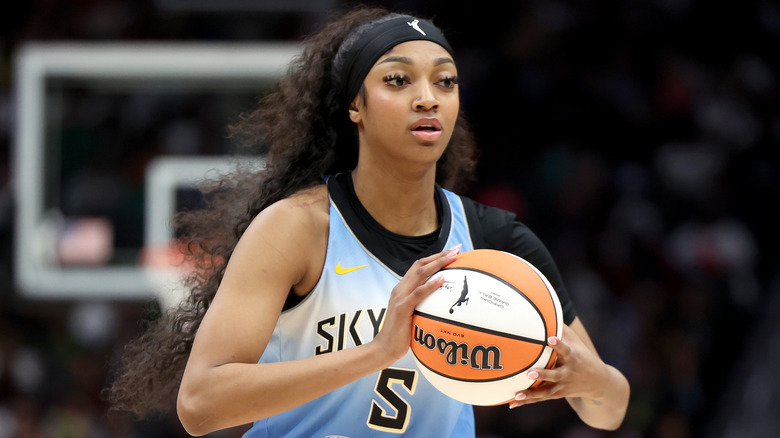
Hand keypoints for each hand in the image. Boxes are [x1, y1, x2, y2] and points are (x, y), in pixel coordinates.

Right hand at [371, 244, 461, 365]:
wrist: (385, 347)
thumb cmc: (401, 334)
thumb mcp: (413, 315)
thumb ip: (422, 305)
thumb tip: (441, 304)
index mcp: (403, 289)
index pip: (419, 267)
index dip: (435, 257)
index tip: (452, 252)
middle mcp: (400, 289)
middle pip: (421, 265)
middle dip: (440, 255)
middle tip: (457, 249)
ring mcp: (400, 297)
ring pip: (419, 273)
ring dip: (438, 263)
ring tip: (453, 257)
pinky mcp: (402, 308)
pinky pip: (418, 293)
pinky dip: (431, 284)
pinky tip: (442, 279)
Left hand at [509, 324, 610, 408]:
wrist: (599, 383)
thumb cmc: (581, 355)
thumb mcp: (575, 341)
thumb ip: (561, 328)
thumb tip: (545, 307)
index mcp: (573, 357)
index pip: (566, 349)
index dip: (559, 344)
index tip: (550, 339)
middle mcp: (567, 373)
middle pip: (555, 375)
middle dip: (543, 375)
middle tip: (529, 373)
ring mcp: (562, 385)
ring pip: (546, 391)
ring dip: (531, 393)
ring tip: (517, 394)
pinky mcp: (557, 394)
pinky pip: (540, 398)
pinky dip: (527, 400)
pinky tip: (512, 403)